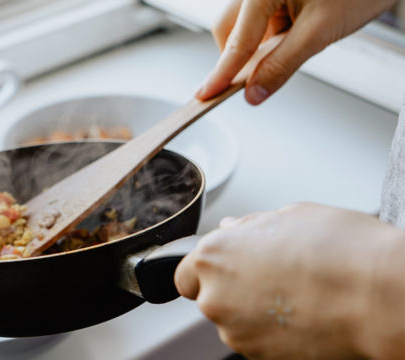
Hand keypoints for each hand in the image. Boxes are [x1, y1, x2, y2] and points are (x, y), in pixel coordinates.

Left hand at [175, 203, 404, 358]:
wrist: (378, 296)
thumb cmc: (339, 249)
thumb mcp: (290, 215)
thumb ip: (250, 225)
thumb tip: (234, 228)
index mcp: (214, 256)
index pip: (184, 273)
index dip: (206, 269)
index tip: (227, 266)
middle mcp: (216, 297)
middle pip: (209, 296)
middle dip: (231, 287)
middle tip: (270, 274)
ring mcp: (237, 332)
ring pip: (233, 320)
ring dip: (252, 309)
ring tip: (293, 292)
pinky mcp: (261, 356)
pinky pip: (255, 339)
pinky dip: (270, 330)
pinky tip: (301, 312)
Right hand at [195, 0, 396, 104]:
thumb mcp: (320, 32)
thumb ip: (282, 65)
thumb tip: (254, 92)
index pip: (236, 42)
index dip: (221, 74)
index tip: (206, 94)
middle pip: (230, 29)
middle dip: (240, 56)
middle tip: (255, 77)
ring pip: (246, 25)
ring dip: (261, 44)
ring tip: (297, 41)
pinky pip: (263, 18)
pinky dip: (274, 33)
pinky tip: (298, 31)